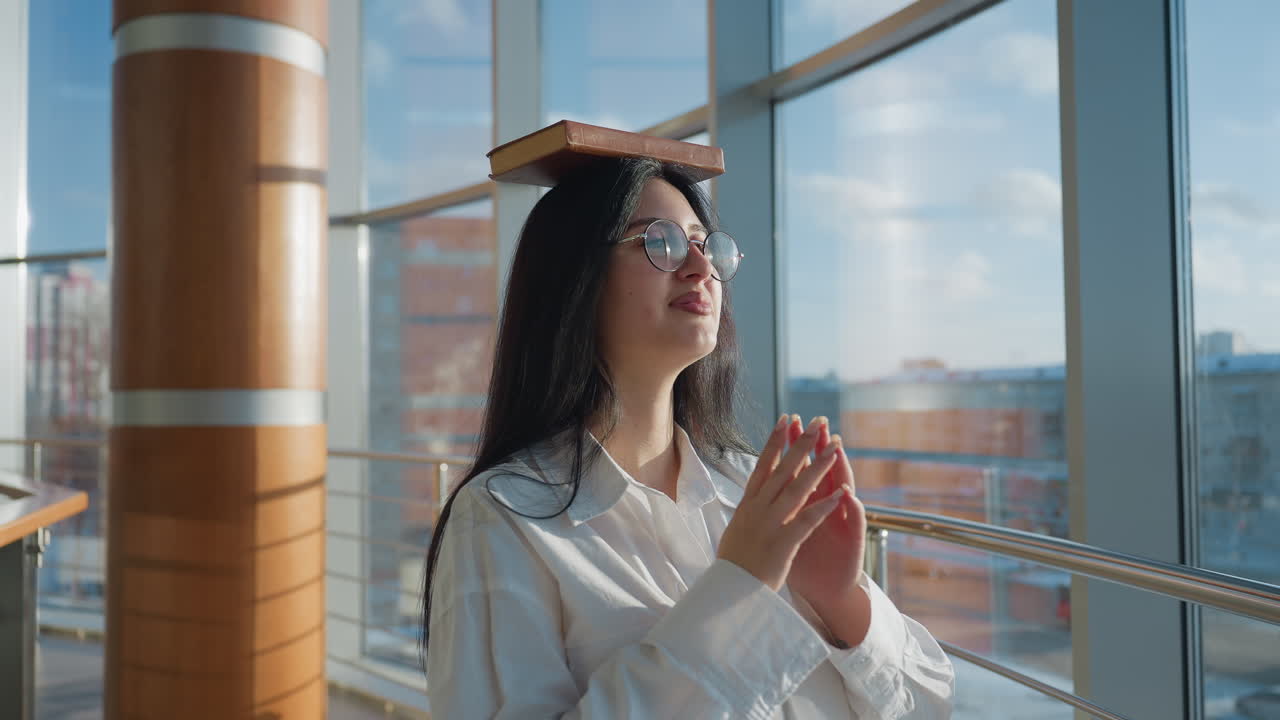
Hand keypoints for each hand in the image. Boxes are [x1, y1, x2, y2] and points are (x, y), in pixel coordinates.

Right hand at [717, 415, 850, 591]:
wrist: (728, 592)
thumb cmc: (732, 565)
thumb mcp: (735, 531)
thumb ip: (746, 514)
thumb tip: (748, 501)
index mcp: (747, 505)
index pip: (763, 466)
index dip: (775, 441)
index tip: (785, 420)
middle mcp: (758, 509)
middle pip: (783, 469)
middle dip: (801, 444)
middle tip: (816, 421)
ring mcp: (770, 524)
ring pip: (797, 488)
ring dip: (818, 466)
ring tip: (834, 447)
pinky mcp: (783, 543)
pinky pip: (807, 520)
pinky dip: (824, 505)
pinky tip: (840, 492)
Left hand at [786, 417, 866, 608]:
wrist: (828, 593)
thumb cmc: (806, 564)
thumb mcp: (787, 533)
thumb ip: (782, 510)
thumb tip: (761, 487)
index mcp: (807, 505)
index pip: (799, 469)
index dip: (792, 447)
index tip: (785, 421)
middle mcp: (828, 508)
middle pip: (821, 471)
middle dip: (816, 446)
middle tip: (814, 420)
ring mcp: (842, 522)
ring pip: (843, 489)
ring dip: (841, 468)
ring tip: (837, 448)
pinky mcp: (854, 542)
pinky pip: (855, 522)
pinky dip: (852, 507)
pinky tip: (849, 494)